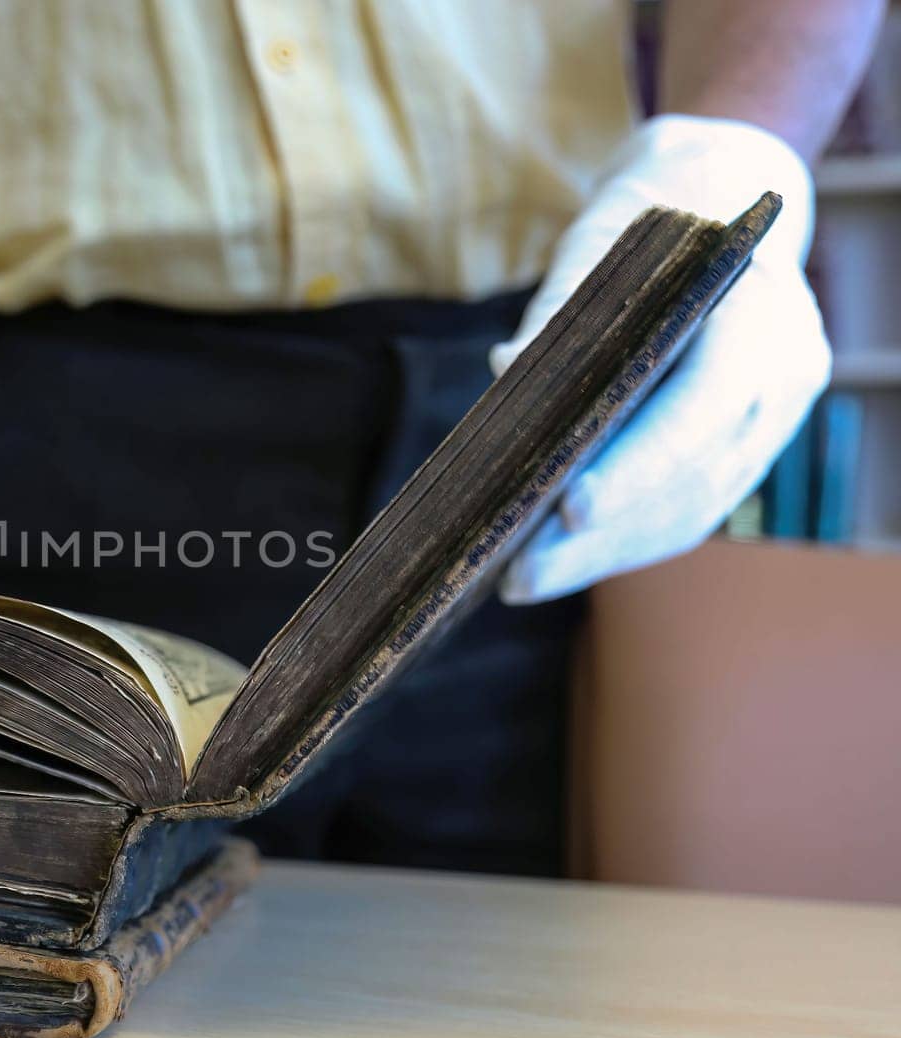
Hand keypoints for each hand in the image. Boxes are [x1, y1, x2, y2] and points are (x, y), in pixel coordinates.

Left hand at [490, 115, 830, 603]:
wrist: (716, 206)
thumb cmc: (648, 226)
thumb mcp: (601, 248)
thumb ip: (560, 312)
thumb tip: (506, 370)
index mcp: (760, 320)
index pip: (704, 408)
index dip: (638, 466)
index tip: (568, 507)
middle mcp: (784, 380)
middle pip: (693, 480)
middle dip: (603, 536)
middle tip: (518, 573)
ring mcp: (772, 425)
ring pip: (691, 511)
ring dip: (606, 554)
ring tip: (522, 579)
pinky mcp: (744, 453)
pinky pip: (688, 511)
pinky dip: (623, 541)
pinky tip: (561, 561)